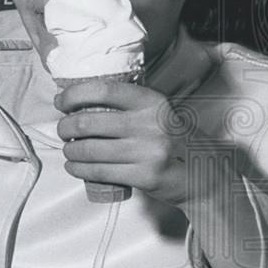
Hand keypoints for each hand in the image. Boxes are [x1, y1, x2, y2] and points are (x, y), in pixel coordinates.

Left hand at [53, 79, 205, 208]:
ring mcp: (147, 152)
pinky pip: (98, 171)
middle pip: (88, 122)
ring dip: (69, 150)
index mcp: (153, 102)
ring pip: (88, 150)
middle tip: (63, 130)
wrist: (206, 177)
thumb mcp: (161, 114)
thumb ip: (130, 106)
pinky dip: (78, 169)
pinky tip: (74, 166)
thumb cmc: (176, 142)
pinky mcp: (143, 176)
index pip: (104, 90)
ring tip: (68, 150)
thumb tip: (82, 100)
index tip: (61, 101)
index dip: (74, 94)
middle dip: (65, 127)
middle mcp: (150, 124)